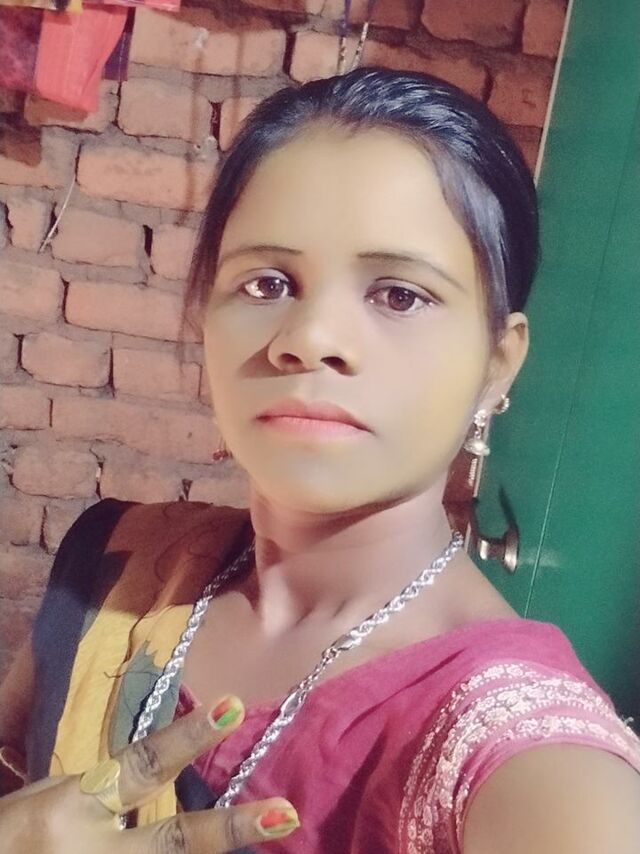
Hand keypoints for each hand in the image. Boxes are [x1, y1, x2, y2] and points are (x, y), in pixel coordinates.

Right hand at [0, 696, 299, 852]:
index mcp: (71, 810)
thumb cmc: (5, 835)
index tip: (232, 707)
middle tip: (284, 814)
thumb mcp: (41, 803)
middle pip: (172, 841)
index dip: (188, 736)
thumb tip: (145, 781)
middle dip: (228, 829)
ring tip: (271, 831)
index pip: (140, 765)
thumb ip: (95, 792)